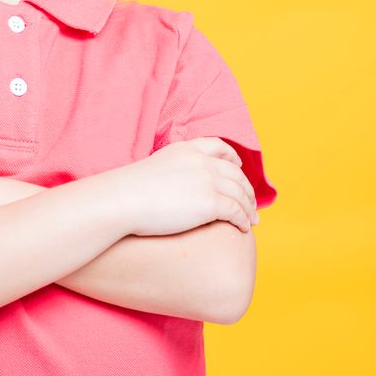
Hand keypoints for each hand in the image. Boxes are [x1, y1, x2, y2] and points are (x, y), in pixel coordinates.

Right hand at [114, 137, 259, 236]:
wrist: (124, 200)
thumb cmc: (130, 190)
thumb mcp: (156, 165)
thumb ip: (174, 169)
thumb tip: (176, 184)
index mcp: (187, 149)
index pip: (219, 147)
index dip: (233, 158)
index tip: (238, 167)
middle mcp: (202, 162)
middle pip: (235, 173)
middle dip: (246, 189)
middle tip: (251, 203)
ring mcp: (208, 181)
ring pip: (240, 194)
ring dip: (249, 207)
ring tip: (252, 220)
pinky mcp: (211, 203)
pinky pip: (237, 212)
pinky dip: (244, 220)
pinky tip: (243, 228)